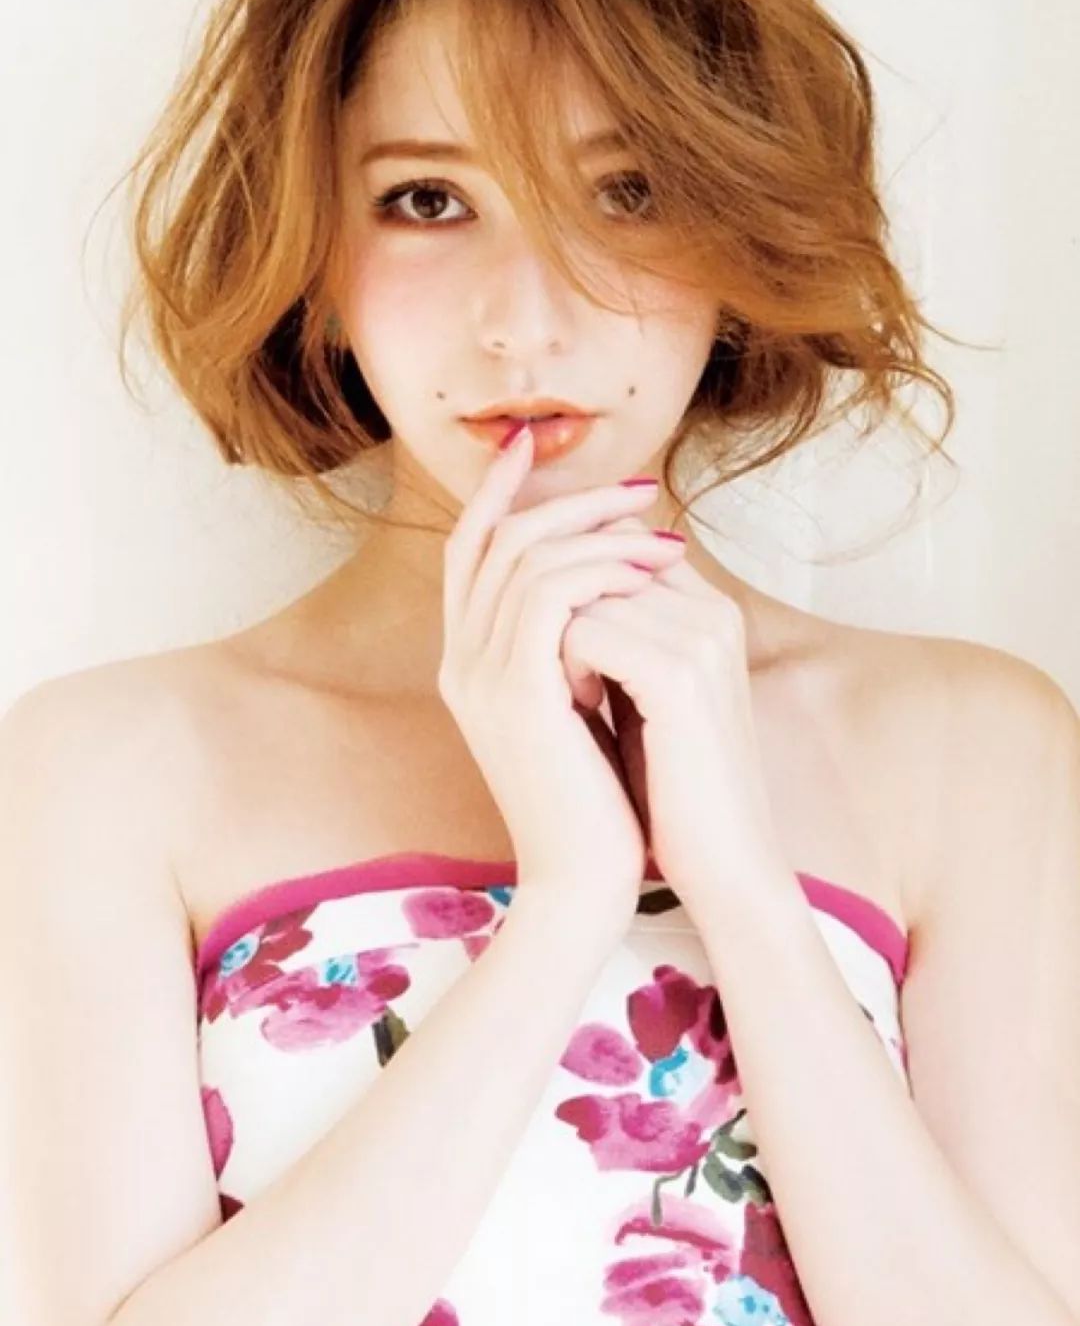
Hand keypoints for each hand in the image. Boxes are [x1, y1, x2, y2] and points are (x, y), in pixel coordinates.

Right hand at [437, 426, 688, 934]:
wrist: (587, 879)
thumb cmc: (599, 798)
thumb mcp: (580, 704)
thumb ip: (573, 642)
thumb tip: (613, 572)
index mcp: (471, 663)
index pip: (470, 552)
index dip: (500, 494)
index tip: (539, 446)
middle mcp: (461, 662)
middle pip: (493, 540)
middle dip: (564, 501)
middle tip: (636, 490)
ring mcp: (480, 677)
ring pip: (522, 557)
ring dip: (597, 533)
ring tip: (662, 536)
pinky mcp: (515, 693)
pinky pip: (548, 595)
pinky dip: (600, 570)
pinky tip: (651, 572)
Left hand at [559, 528, 797, 921]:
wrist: (723, 864)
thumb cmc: (671, 788)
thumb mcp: (638, 694)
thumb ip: (614, 635)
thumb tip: (546, 589)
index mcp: (707, 608)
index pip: (616, 540)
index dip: (565, 577)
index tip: (548, 641)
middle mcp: (711, 608)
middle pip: (595, 554)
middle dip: (553, 607)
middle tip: (551, 675)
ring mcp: (701, 636)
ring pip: (580, 588)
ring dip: (551, 636)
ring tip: (564, 695)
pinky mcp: (680, 674)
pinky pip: (582, 629)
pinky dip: (561, 666)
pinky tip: (572, 707)